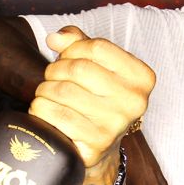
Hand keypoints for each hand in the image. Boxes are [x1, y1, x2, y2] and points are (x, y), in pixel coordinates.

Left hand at [29, 26, 155, 169]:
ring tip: (47, 94)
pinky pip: (56, 116)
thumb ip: (78, 43)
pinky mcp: (96, 143)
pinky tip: (46, 112)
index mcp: (142, 78)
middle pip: (79, 69)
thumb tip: (54, 38)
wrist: (100, 146)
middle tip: (51, 77)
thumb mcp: (96, 66)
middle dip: (55, 70)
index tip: (65, 57)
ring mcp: (116, 124)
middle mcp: (134, 101)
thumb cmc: (97, 99)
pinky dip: (41, 110)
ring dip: (45, 90)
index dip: (73, 48)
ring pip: (63, 91)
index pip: (98, 47)